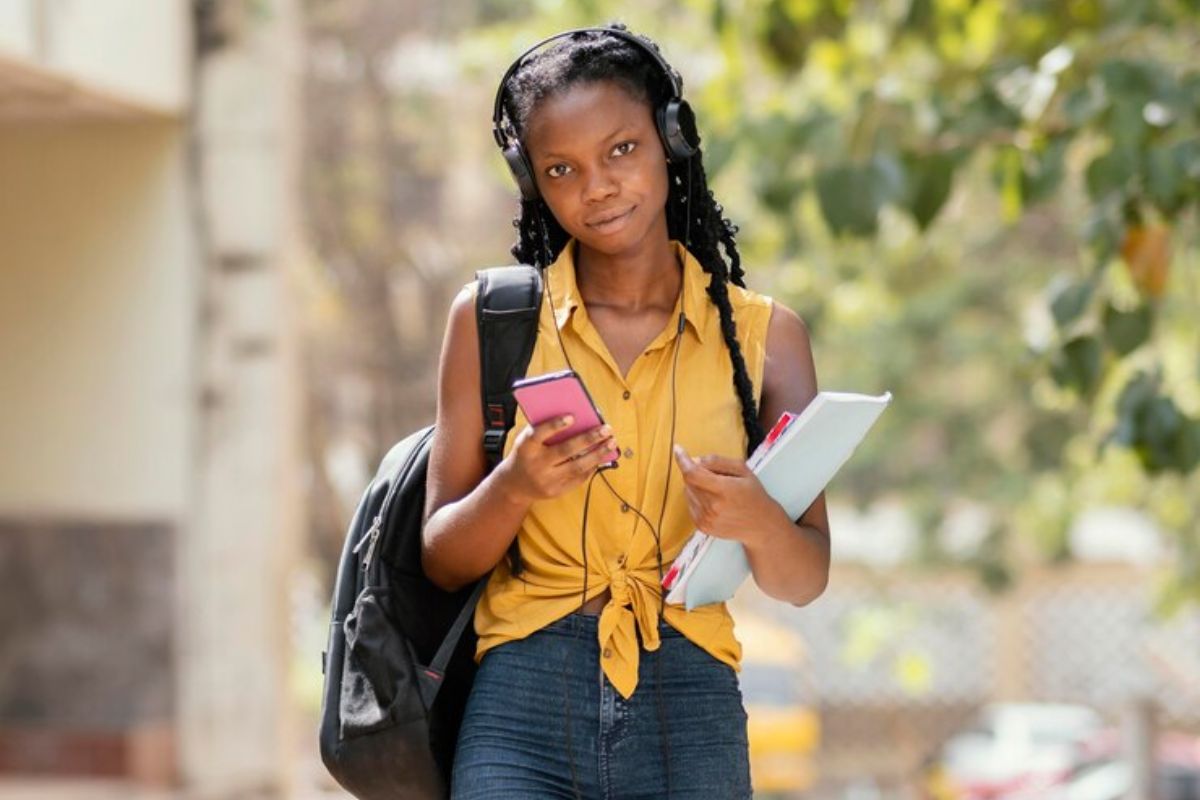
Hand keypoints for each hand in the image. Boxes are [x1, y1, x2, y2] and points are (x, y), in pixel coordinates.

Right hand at [499, 416, 618, 503]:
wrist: (514, 485)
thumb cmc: (525, 455)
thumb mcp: (526, 440)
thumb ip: (543, 429)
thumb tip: (575, 418)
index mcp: (526, 448)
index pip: (539, 434)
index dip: (555, 426)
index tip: (572, 417)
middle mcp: (536, 465)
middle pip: (565, 450)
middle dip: (589, 439)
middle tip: (606, 429)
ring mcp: (546, 480)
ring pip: (577, 466)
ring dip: (597, 454)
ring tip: (611, 443)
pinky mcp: (556, 492)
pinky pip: (578, 478)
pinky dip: (592, 466)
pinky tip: (601, 456)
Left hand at [673, 445, 789, 547]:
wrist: (761, 525)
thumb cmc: (753, 494)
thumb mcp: (743, 470)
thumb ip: (718, 461)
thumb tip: (695, 460)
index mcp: (724, 490)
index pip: (694, 473)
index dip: (683, 460)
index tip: (678, 449)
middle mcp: (713, 506)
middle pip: (689, 481)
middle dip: (696, 472)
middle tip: (714, 475)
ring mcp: (706, 519)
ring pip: (688, 492)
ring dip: (696, 486)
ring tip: (717, 490)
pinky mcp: (702, 527)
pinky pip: (690, 505)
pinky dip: (697, 498)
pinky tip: (713, 501)